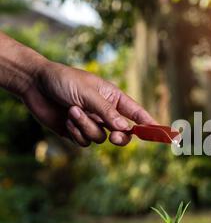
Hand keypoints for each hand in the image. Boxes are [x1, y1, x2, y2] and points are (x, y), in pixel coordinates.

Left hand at [22, 60, 156, 146]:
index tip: (164, 134)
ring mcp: (92, 123)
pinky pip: (85, 142)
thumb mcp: (87, 93)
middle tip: (115, 137)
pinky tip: (67, 119)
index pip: (137, 114)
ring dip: (87, 127)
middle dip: (120, 137)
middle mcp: (106, 113)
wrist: (35, 85)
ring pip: (101, 138)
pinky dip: (76, 132)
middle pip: (123, 134)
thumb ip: (106, 111)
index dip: (151, 125)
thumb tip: (123, 128)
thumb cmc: (63, 81)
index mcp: (114, 98)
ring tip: (73, 110)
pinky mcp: (77, 132)